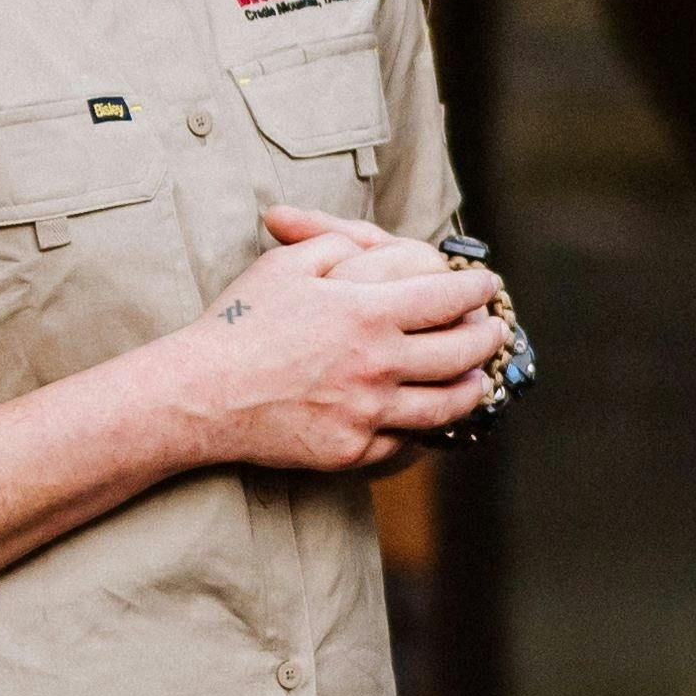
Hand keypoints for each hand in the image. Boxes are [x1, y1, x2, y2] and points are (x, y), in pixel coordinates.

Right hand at [164, 211, 512, 472]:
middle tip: (495, 329)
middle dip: (489, 338)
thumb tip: (381, 245)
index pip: (449, 299)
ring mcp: (368, 413)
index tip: (487, 285)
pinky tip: (430, 414)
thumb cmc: (240, 323)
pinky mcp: (351, 450)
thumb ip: (341, 244)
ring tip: (479, 376)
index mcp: (368, 313)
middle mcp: (378, 365)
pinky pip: (405, 440)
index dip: (477, 290)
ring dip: (472, 387)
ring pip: (446, 404)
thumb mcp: (288, 264)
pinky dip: (424, 427)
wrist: (199, 396)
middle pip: (462, 354)